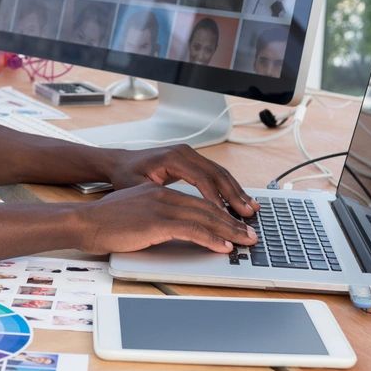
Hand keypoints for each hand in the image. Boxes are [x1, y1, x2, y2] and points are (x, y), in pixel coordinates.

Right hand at [79, 182, 256, 254]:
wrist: (85, 223)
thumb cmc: (105, 223)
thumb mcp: (136, 214)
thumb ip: (157, 218)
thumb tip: (177, 231)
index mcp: (159, 192)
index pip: (199, 202)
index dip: (221, 213)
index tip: (236, 224)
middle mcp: (164, 196)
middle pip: (208, 208)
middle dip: (233, 222)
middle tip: (250, 234)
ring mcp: (161, 207)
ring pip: (205, 218)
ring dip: (229, 231)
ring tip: (245, 241)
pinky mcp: (157, 221)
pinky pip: (192, 230)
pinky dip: (211, 238)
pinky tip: (223, 246)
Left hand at [105, 143, 257, 217]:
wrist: (119, 163)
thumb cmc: (125, 175)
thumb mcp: (138, 188)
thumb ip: (160, 198)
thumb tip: (181, 212)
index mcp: (172, 158)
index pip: (201, 179)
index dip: (215, 199)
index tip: (225, 217)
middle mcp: (184, 152)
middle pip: (217, 174)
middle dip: (234, 195)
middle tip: (248, 214)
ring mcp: (190, 154)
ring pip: (220, 173)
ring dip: (237, 191)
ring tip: (251, 208)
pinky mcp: (192, 160)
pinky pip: (215, 174)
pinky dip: (229, 188)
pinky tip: (239, 201)